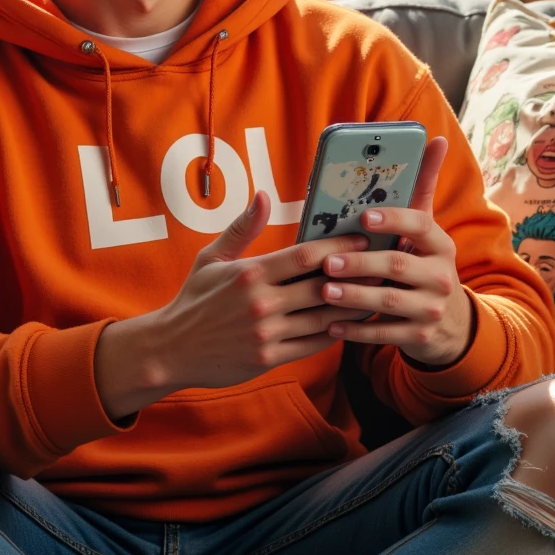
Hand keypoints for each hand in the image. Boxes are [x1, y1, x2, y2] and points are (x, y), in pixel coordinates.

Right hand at [94, 191, 369, 417]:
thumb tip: (263, 196)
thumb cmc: (193, 300)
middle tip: (384, 265)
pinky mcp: (269, 358)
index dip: (339, 248)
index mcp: (250, 274)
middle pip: (322, 286)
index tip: (363, 240)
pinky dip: (335, 333)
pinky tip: (351, 323)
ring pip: (324, 318)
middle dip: (357, 275)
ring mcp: (267, 334)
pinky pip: (313, 345)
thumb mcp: (211, 259)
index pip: (305, 256)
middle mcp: (261, 304)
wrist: (170, 350)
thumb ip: (242, 229)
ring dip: (354, 306)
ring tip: (378, 293)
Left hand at [318, 136, 474, 368]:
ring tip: (324, 291)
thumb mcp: (427, 231)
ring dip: (355, 297)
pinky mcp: (420, 336)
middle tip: (327, 262)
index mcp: (439, 244)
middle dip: (361, 263)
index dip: (393, 220)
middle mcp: (441, 275)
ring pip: (390, 302)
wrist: (452, 324)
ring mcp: (431, 308)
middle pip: (398, 266)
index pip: (419, 225)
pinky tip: (331, 326)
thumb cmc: (425, 266)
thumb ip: (423, 188)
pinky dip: (357, 331)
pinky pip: (385, 334)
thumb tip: (436, 139)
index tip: (363, 216)